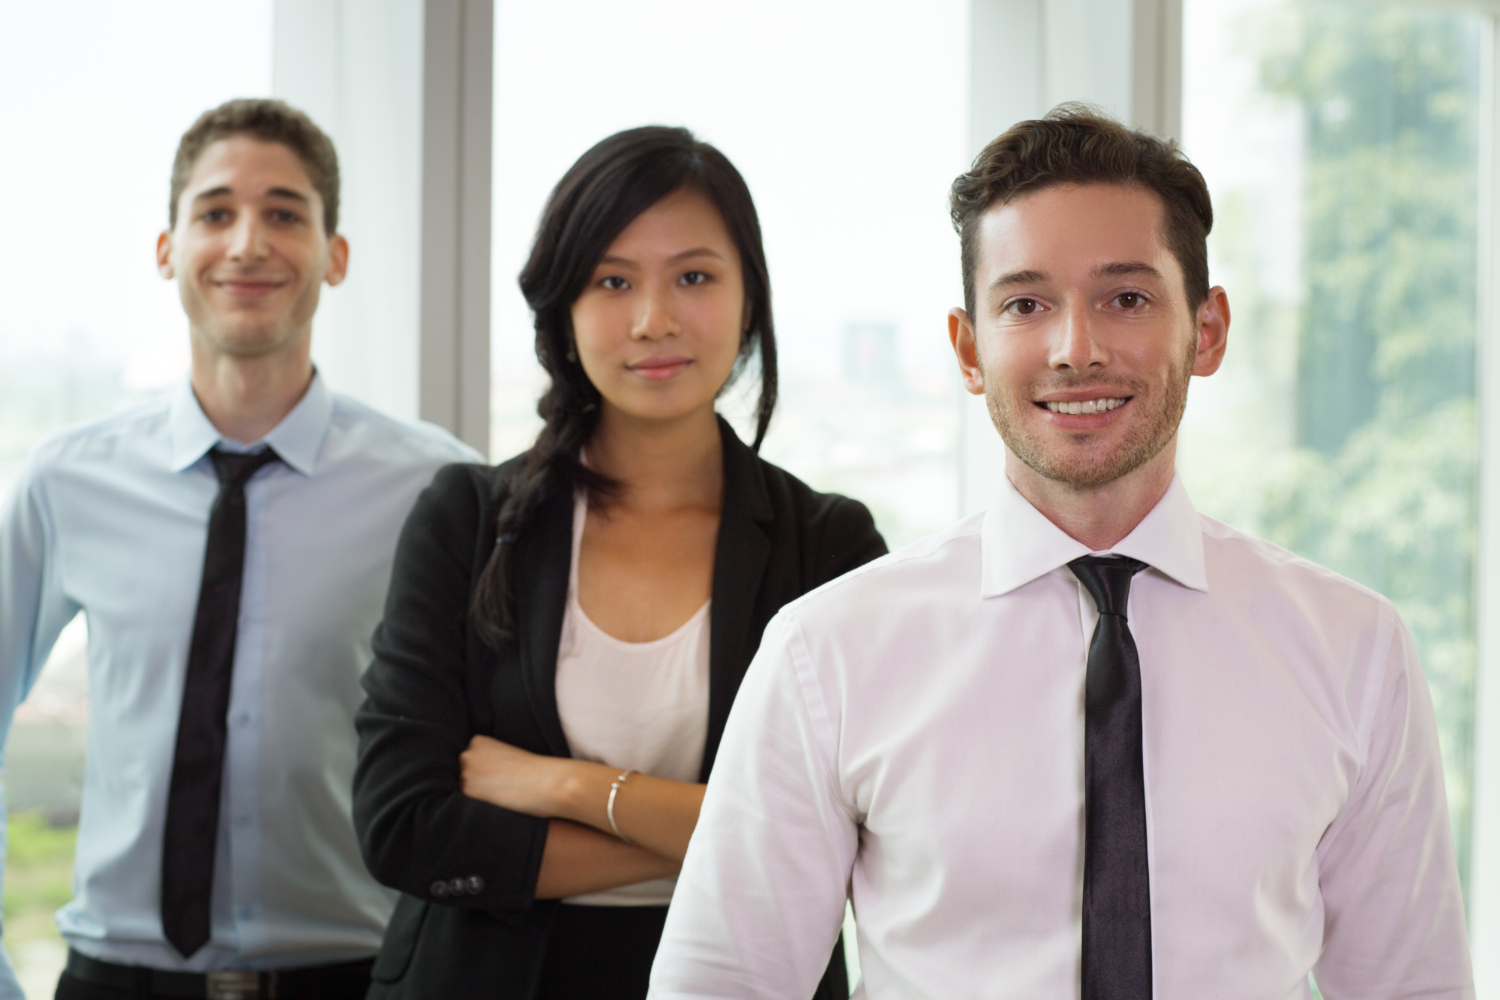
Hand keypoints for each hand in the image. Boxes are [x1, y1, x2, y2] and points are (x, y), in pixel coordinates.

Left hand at [459, 735, 581, 816]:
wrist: (549, 781)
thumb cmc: (535, 771)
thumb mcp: (507, 757)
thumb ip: (487, 762)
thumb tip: (474, 779)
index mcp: (477, 741)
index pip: (467, 763)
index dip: (481, 774)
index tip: (499, 777)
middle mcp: (467, 754)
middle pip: (461, 776)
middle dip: (475, 784)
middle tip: (499, 788)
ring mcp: (465, 772)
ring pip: (463, 790)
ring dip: (476, 797)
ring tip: (501, 796)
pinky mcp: (468, 791)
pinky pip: (466, 805)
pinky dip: (480, 807)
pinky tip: (498, 803)